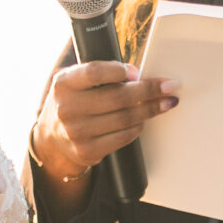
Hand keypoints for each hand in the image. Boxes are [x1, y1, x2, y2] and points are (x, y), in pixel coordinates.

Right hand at [32, 61, 176, 185]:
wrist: (52, 138)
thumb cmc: (74, 101)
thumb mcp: (76, 82)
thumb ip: (100, 74)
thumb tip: (137, 75)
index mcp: (64, 84)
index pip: (95, 72)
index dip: (119, 71)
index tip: (138, 72)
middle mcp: (67, 108)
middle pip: (118, 97)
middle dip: (149, 91)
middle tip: (170, 87)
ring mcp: (76, 132)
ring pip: (125, 118)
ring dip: (150, 110)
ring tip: (165, 103)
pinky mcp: (87, 151)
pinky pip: (123, 137)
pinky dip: (138, 127)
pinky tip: (143, 120)